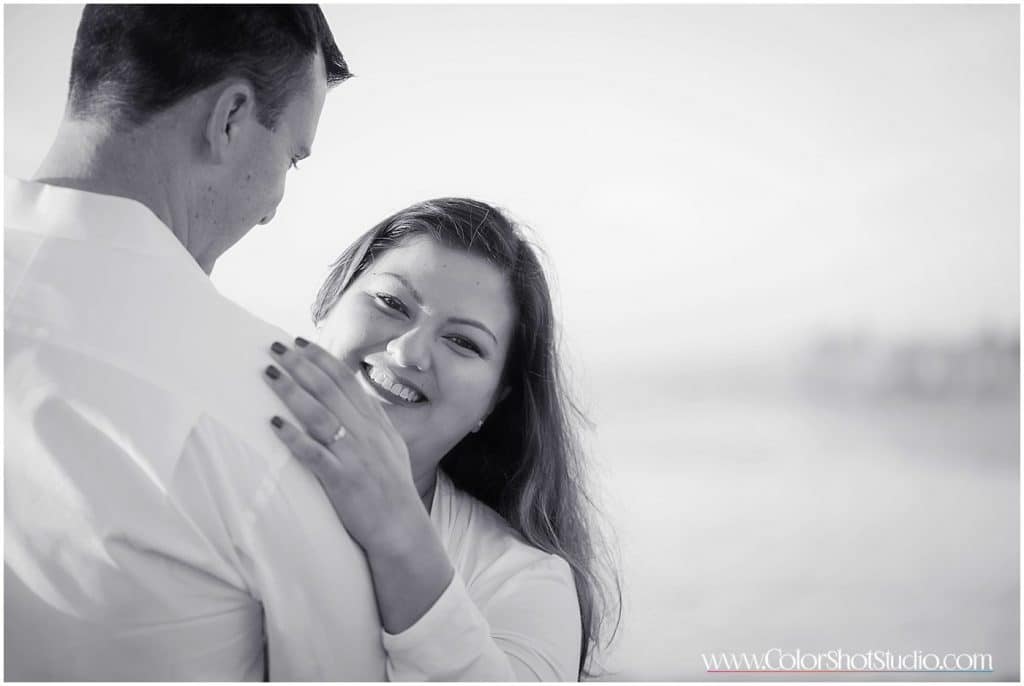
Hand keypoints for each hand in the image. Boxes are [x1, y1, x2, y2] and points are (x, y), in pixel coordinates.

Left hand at [262, 338, 426, 555]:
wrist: (401, 528)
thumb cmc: (391, 490)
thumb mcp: (390, 446)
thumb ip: (372, 420)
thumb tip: (355, 396)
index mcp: (375, 423)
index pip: (346, 380)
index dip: (321, 359)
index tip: (299, 342)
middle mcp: (366, 433)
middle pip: (329, 389)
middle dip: (301, 365)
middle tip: (275, 346)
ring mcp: (354, 455)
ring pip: (319, 415)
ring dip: (292, 391)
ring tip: (269, 373)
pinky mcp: (342, 479)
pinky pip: (314, 454)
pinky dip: (294, 437)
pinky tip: (275, 424)